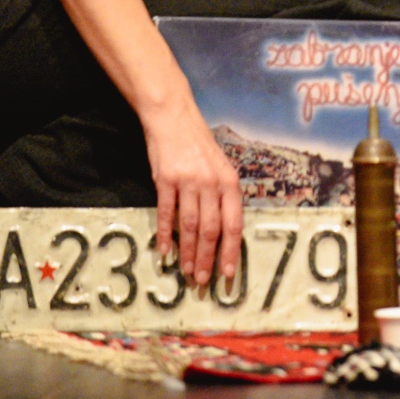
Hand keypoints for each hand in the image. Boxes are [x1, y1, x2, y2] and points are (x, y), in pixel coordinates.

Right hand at [144, 102, 243, 287]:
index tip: (228, 274)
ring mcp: (188, 182)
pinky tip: (165, 251)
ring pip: (190, 226)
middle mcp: (212, 183)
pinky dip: (165, 234)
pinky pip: (166, 213)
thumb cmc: (199, 145)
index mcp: (230, 182)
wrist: (173, 118)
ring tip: (187, 272)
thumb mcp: (220, 167)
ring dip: (189, 252)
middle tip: (203, 280)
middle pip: (212, 230)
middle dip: (208, 258)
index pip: (234, 223)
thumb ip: (222, 195)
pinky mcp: (165, 180)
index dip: (231, 251)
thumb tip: (224, 231)